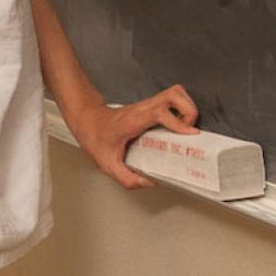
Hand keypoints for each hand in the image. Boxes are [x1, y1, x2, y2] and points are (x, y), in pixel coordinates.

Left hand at [68, 84, 199, 189]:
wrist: (86, 118)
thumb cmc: (95, 137)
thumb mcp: (107, 164)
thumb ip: (128, 178)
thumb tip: (150, 183)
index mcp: (132, 121)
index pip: (159, 112)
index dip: (177, 121)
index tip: (190, 133)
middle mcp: (142, 109)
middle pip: (172, 95)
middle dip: (188, 111)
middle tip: (190, 132)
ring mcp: (146, 105)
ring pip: (174, 92)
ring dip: (186, 107)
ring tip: (186, 128)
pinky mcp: (149, 106)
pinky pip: (170, 99)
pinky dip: (181, 108)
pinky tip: (179, 125)